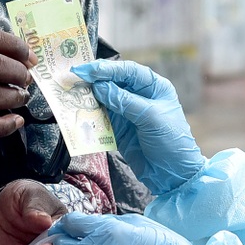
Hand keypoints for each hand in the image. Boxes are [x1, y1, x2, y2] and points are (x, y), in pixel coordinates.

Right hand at [70, 60, 204, 195]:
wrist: (173, 175)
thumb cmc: (171, 141)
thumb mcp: (150, 118)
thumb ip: (124, 101)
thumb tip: (98, 86)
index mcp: (153, 87)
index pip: (127, 71)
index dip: (106, 69)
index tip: (86, 70)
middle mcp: (139, 95)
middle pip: (113, 81)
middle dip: (93, 79)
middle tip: (72, 77)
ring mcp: (128, 112)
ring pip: (104, 98)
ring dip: (88, 96)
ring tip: (71, 91)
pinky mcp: (118, 128)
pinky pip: (101, 117)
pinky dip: (90, 114)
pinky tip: (78, 110)